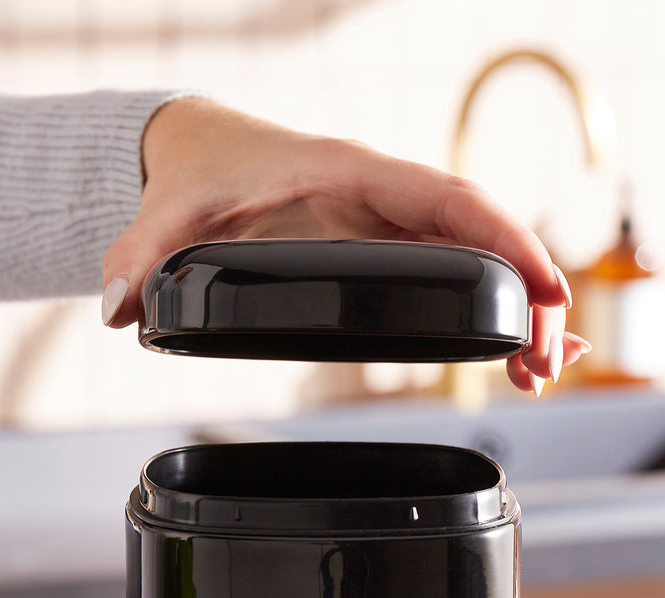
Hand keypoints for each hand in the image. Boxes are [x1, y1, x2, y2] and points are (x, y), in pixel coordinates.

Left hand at [102, 97, 589, 391]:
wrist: (197, 155)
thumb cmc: (194, 175)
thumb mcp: (167, 214)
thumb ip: (140, 255)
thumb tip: (117, 307)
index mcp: (349, 174)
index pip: (448, 201)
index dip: (505, 243)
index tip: (544, 293)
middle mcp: (382, 198)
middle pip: (481, 237)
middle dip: (529, 296)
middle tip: (547, 366)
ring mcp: (388, 224)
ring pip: (475, 261)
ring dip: (517, 312)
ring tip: (539, 375)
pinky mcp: (382, 250)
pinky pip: (451, 276)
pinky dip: (485, 313)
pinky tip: (503, 356)